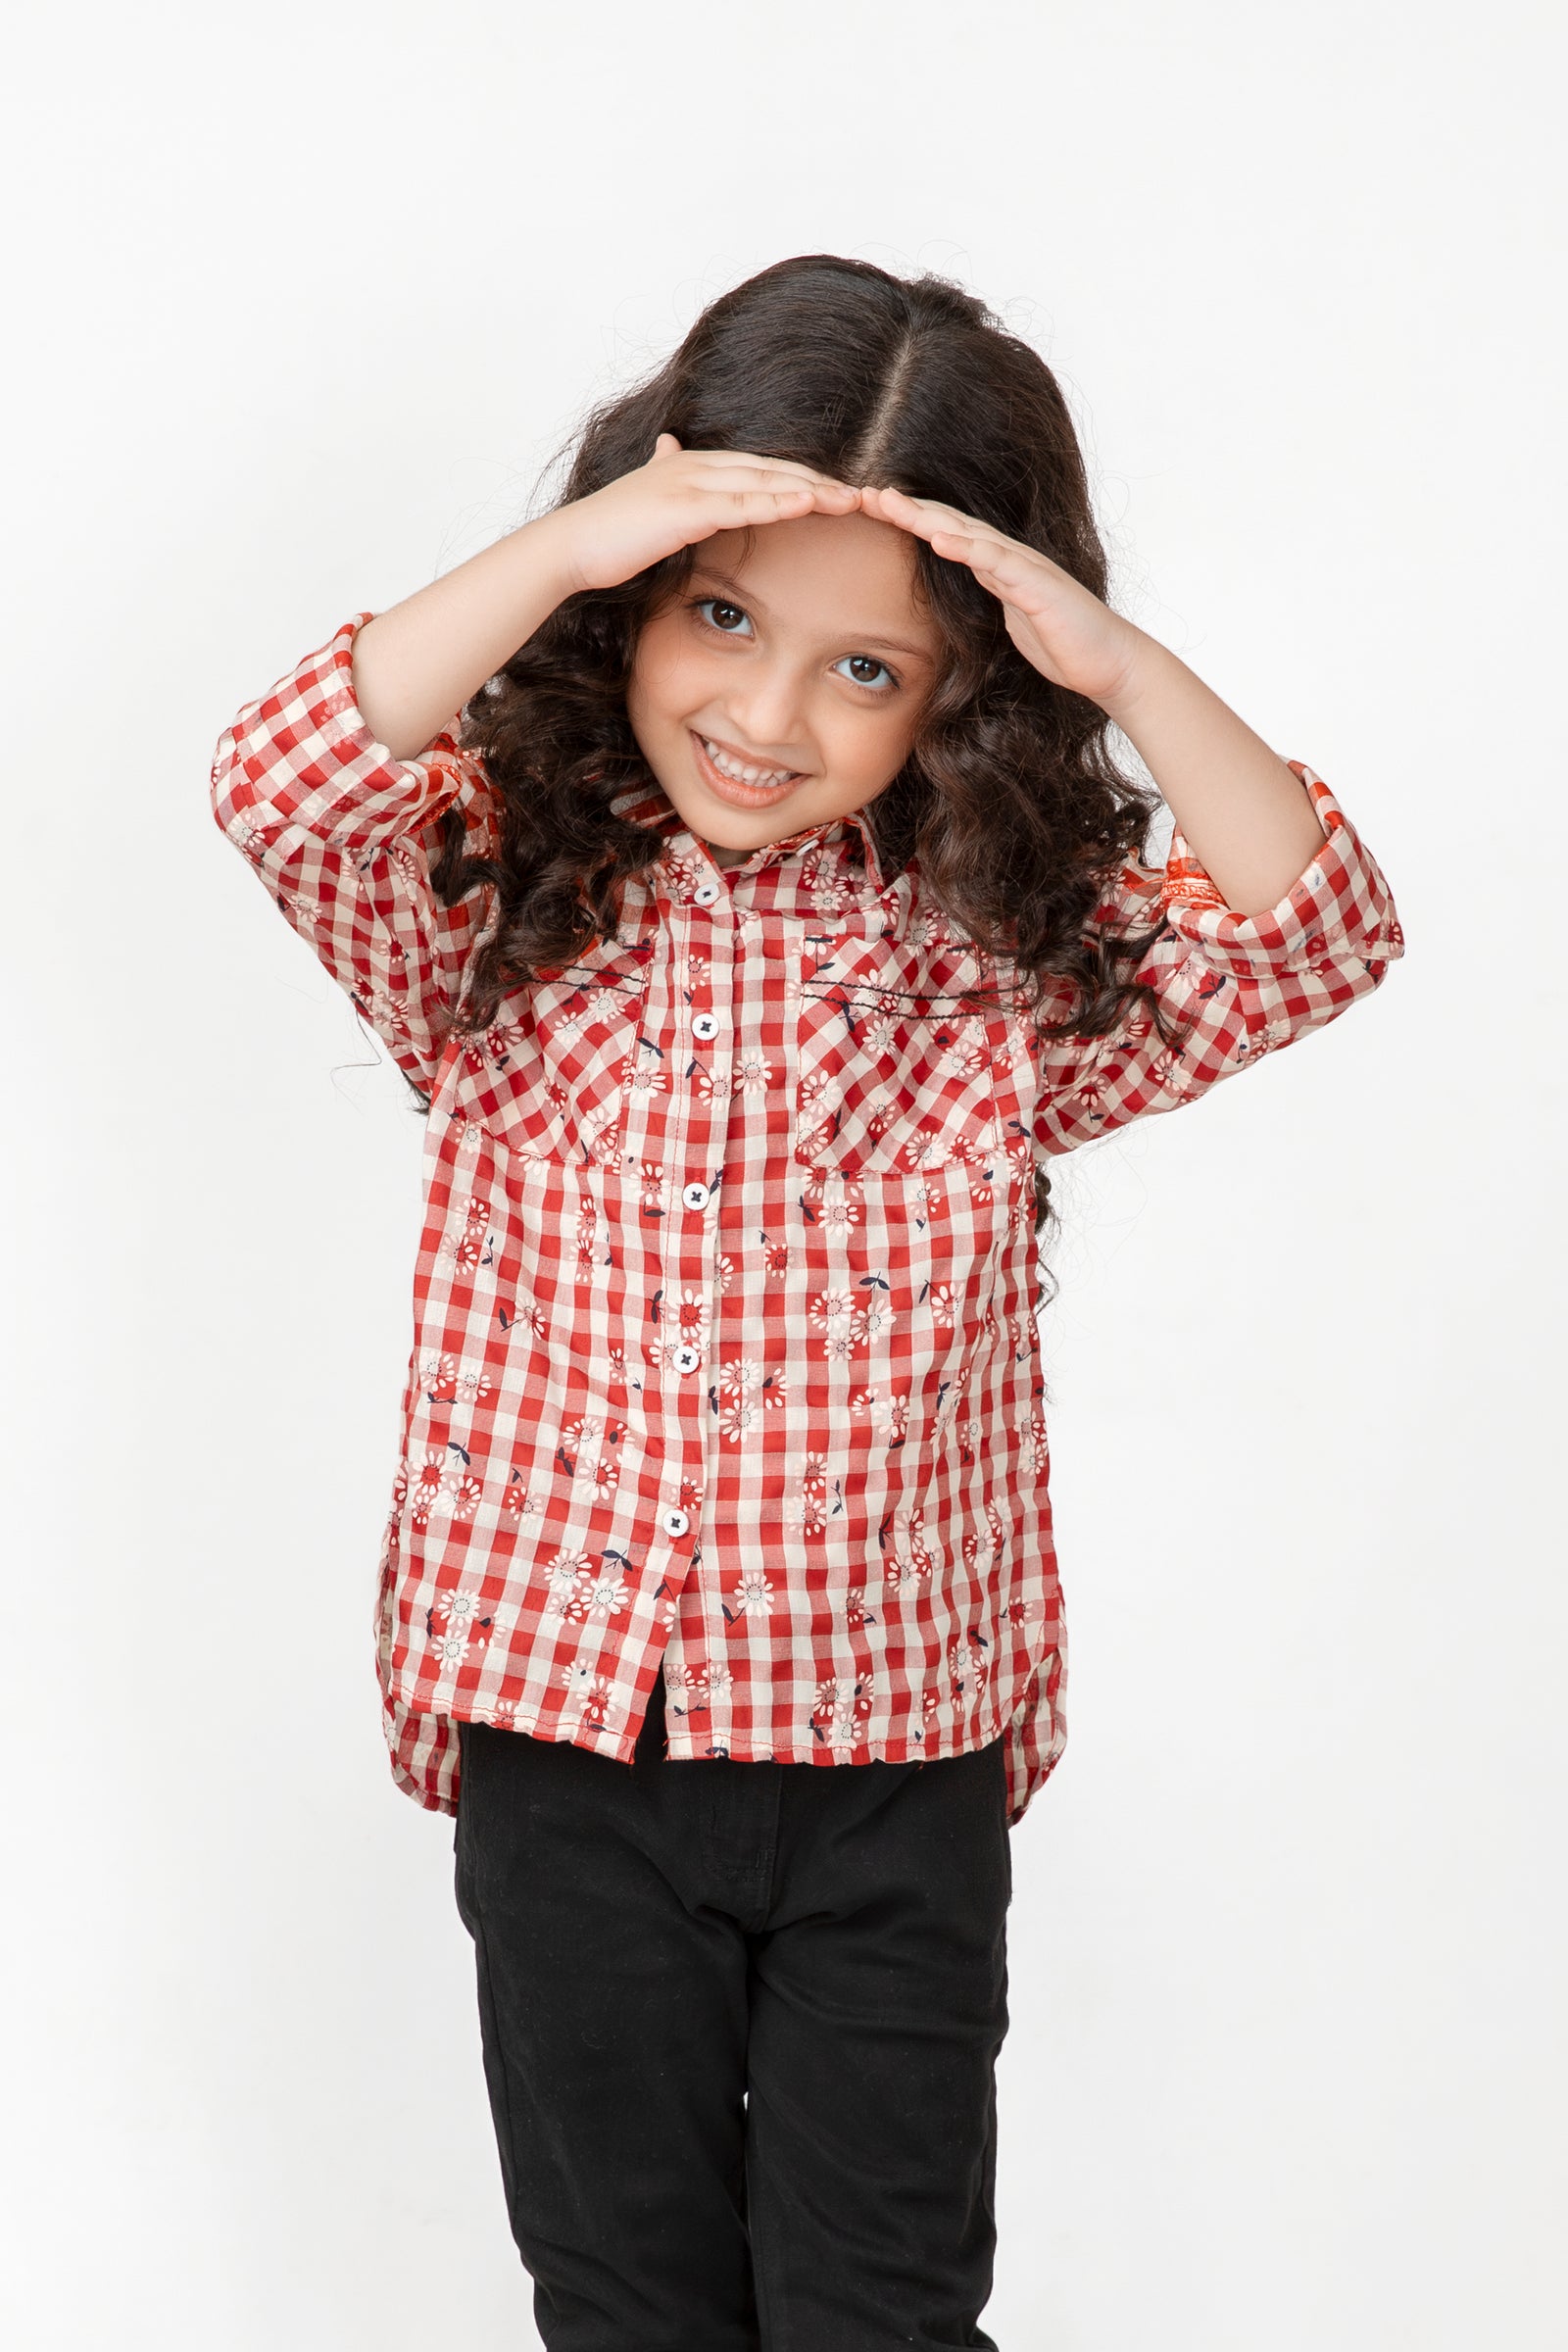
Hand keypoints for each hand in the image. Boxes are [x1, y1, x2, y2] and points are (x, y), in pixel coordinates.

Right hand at [555, 433, 861, 595]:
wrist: (572, 545)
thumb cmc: (608, 532)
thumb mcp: (643, 495)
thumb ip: (663, 470)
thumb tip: (666, 444)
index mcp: (693, 465)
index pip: (760, 469)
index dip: (800, 478)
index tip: (837, 492)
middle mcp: (697, 465)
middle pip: (772, 470)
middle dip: (819, 482)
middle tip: (862, 495)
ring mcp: (691, 483)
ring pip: (764, 482)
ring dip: (811, 491)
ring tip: (851, 501)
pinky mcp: (685, 508)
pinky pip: (742, 503)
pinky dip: (777, 502)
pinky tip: (808, 506)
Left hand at [857, 483, 1145, 712]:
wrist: (1108, 662)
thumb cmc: (1062, 643)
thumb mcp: (1011, 621)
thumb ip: (990, 600)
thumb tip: (966, 597)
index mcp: (998, 566)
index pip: (946, 535)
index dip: (909, 522)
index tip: (870, 513)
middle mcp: (1009, 557)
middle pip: (949, 523)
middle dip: (906, 508)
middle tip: (863, 493)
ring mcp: (1025, 567)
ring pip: (968, 532)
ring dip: (926, 516)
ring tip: (889, 503)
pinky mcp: (1038, 585)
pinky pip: (997, 561)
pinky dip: (967, 547)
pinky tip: (938, 537)